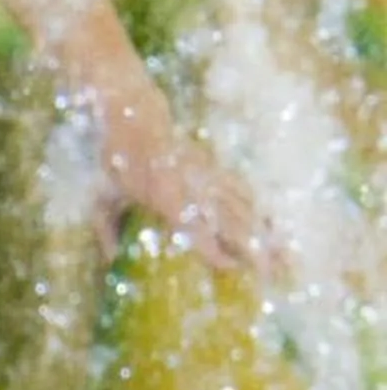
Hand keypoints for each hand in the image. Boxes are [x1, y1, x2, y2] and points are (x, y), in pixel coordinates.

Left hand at [105, 116, 263, 274]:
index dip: (213, 247)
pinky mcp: (214, 169)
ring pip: (245, 207)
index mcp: (164, 193)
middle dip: (255, 247)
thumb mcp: (101, 195)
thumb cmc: (114, 160)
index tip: (231, 268)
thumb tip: (110, 262)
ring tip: (288, 259)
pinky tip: (277, 230)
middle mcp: (193, 184)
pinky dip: (261, 211)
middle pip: (230, 219)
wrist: (134, 115)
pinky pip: (243, 192)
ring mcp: (207, 175)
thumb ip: (107, 229)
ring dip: (267, 234)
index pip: (195, 225)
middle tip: (274, 273)